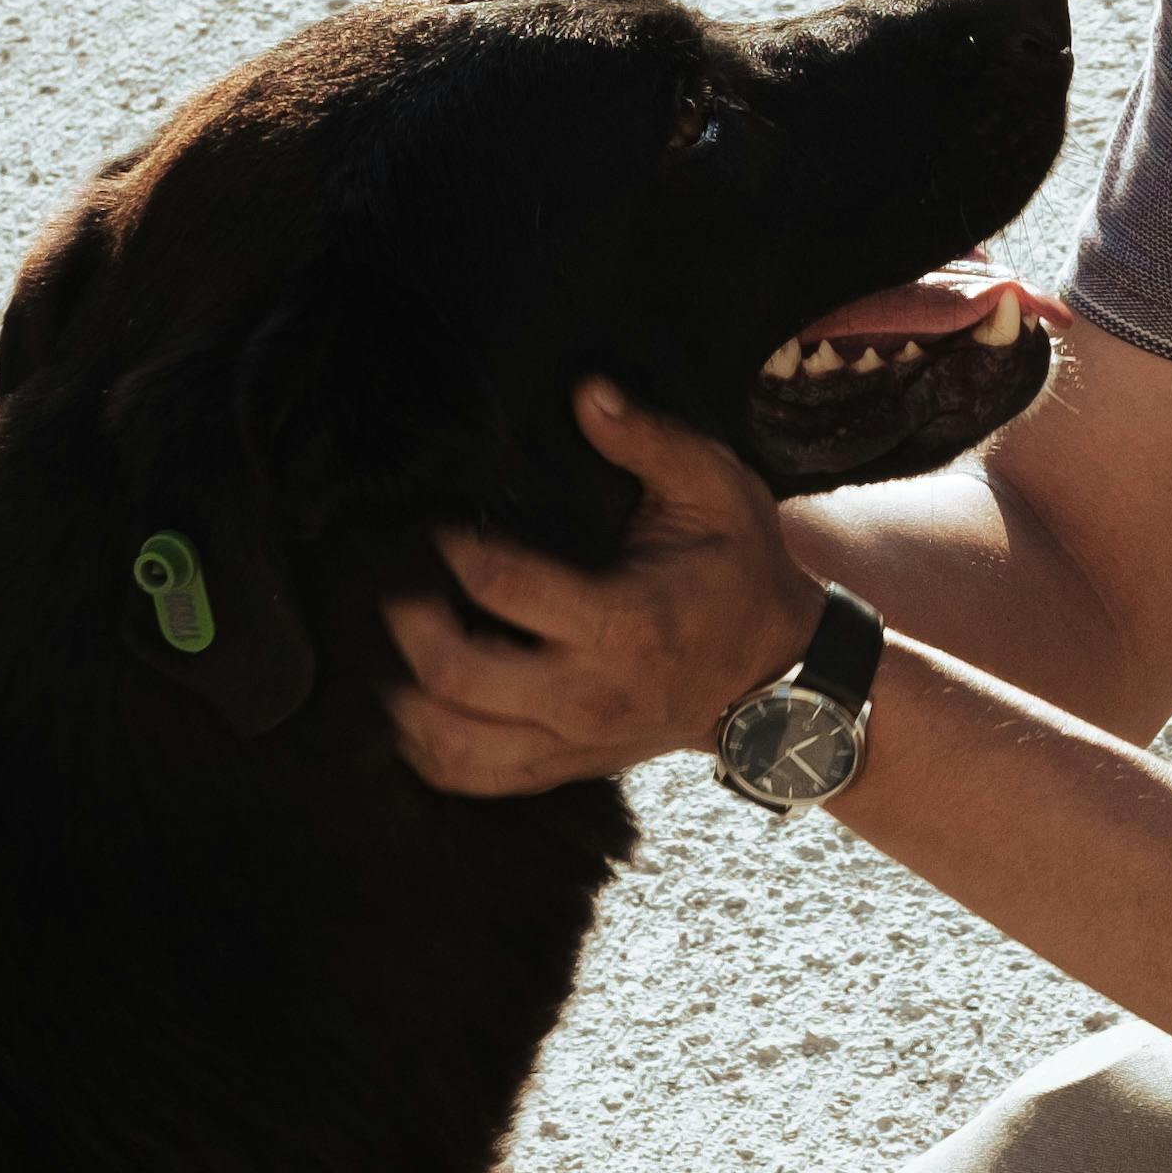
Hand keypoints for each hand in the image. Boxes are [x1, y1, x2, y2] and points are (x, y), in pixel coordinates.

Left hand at [381, 380, 809, 798]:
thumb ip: (650, 439)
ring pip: (454, 743)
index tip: (440, 526)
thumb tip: (587, 393)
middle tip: (397, 588)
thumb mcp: (717, 490)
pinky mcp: (567, 766)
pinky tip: (413, 710)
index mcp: (624, 620)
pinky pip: (476, 779)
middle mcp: (592, 692)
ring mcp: (575, 740)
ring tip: (391, 651)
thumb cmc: (741, 573)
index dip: (458, 550)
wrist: (780, 676)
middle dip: (411, 627)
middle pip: (459, 677)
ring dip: (405, 698)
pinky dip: (429, 750)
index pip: (506, 588)